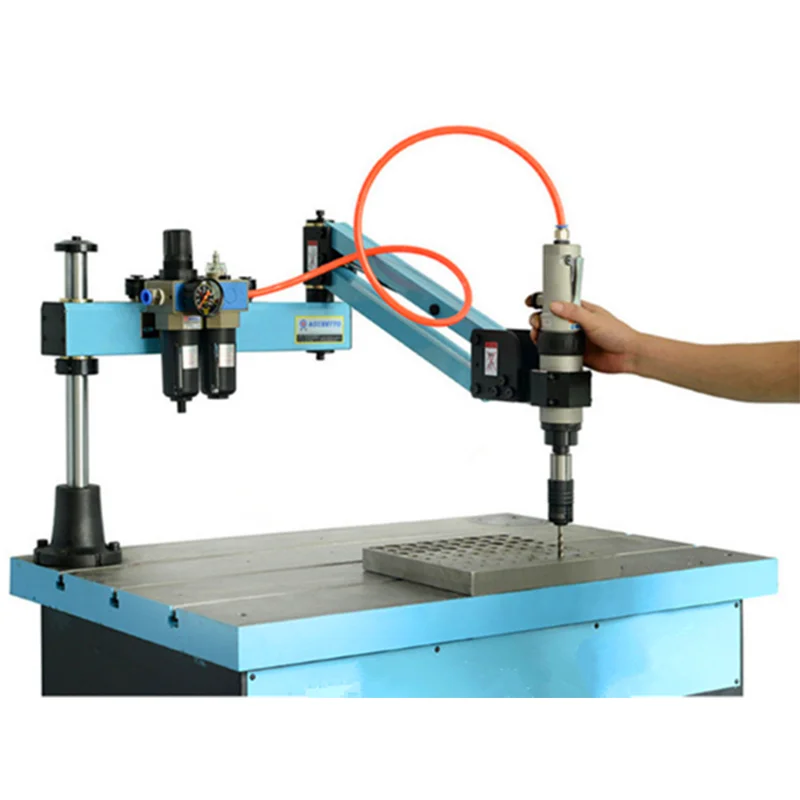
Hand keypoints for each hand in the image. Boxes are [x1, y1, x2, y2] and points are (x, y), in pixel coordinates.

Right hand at [525, 297, 641, 373]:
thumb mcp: (594, 319)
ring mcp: (574, 337)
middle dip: (540, 319)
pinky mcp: (574, 351)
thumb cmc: (619, 333)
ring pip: (552, 334)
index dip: (544, 299)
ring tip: (540, 335)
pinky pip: (557, 349)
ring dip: (543, 334)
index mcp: (581, 309)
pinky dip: (550, 348)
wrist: (628, 356)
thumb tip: (554, 305)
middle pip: (551, 318)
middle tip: (539, 323)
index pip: (559, 300)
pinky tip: (547, 347)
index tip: (532, 301)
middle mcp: (576, 322)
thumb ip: (573, 312)